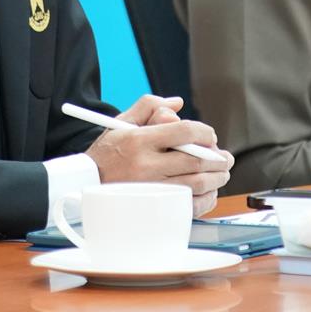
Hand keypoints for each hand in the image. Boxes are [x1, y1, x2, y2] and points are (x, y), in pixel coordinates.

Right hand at [85, 95, 233, 215]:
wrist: (84, 185)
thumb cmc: (106, 153)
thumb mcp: (122, 122)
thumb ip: (149, 106)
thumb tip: (177, 104)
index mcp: (140, 140)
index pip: (184, 132)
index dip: (205, 133)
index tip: (210, 137)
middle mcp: (146, 165)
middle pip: (196, 160)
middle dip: (219, 158)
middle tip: (225, 158)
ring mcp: (151, 189)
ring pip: (197, 183)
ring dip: (216, 178)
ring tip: (221, 173)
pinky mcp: (154, 207)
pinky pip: (188, 206)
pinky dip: (205, 199)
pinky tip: (208, 192)